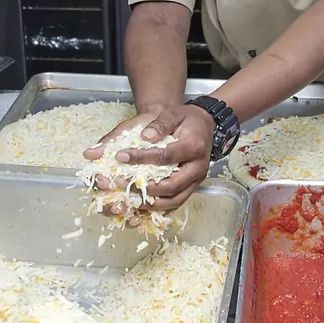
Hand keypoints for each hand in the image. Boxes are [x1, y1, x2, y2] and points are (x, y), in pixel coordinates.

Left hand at [83, 105, 215, 212]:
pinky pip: (174, 204)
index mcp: (194, 147)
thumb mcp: (173, 114)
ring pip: (173, 201)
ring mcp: (196, 181)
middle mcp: (198, 168)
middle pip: (171, 185)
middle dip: (144, 187)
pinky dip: (157, 208)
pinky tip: (140, 205)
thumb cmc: (186, 119)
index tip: (120, 156)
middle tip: (121, 181)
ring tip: (127, 197)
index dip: (142, 158)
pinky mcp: (191, 189)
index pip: (166, 156)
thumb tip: (144, 137)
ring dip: (150, 203)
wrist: (203, 125)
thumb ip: (159, 124)